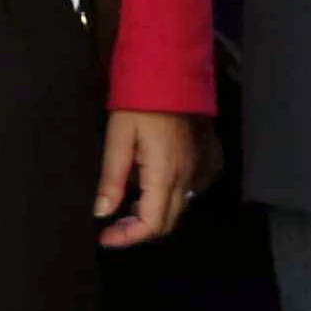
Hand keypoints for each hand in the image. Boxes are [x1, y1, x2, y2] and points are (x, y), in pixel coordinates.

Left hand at [93, 110, 201, 246]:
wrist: (174, 73)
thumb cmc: (140, 104)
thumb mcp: (117, 138)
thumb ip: (111, 179)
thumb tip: (102, 213)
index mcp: (164, 174)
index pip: (151, 224)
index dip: (127, 237)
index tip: (104, 237)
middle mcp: (188, 177)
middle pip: (168, 221)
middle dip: (138, 229)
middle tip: (113, 222)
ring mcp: (201, 168)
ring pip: (180, 207)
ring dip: (154, 214)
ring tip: (129, 204)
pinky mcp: (209, 158)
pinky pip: (193, 190)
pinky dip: (172, 197)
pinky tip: (154, 185)